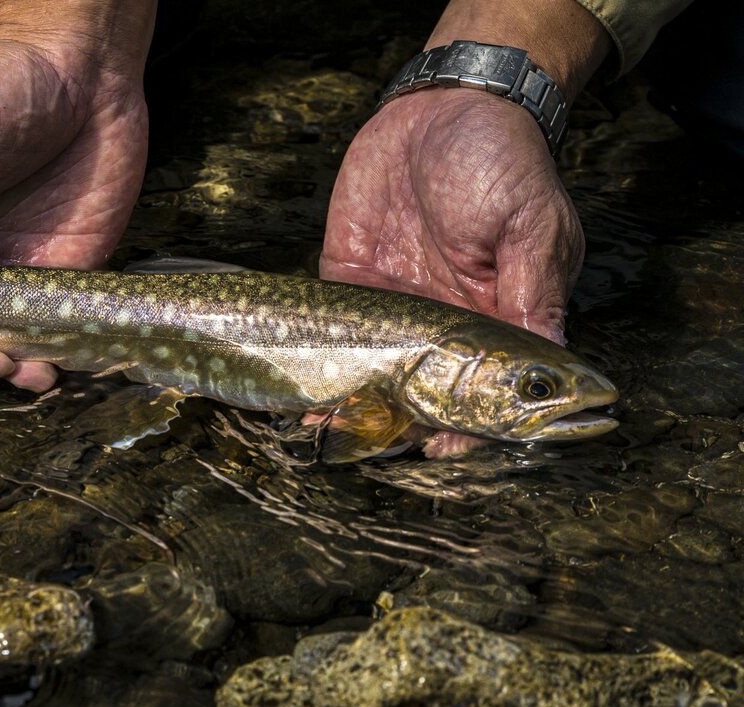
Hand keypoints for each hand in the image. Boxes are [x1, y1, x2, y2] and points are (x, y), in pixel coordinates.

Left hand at [317, 0, 609, 455]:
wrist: (441, 106)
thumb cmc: (501, 160)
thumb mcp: (532, 227)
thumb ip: (533, 294)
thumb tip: (552, 360)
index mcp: (498, 316)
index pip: (486, 390)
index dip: (469, 425)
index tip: (444, 447)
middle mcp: (446, 322)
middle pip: (425, 395)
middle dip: (402, 427)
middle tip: (377, 443)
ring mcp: (397, 305)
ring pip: (375, 375)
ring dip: (355, 408)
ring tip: (332, 431)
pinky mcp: (353, 281)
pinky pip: (335, 335)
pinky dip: (320, 369)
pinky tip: (306, 399)